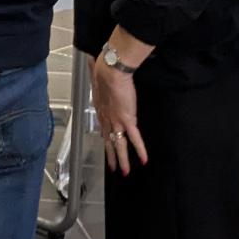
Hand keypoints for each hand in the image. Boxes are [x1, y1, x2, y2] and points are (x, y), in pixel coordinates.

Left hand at [90, 53, 147, 175]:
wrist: (110, 71)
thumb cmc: (104, 71)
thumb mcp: (98, 78)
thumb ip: (98, 77)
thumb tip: (94, 67)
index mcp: (101, 110)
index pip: (103, 130)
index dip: (105, 140)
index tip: (107, 147)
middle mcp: (106, 119)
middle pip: (109, 142)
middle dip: (111, 156)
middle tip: (113, 168)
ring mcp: (116, 121)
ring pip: (120, 146)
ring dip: (123, 160)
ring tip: (125, 172)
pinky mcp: (127, 120)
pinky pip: (135, 139)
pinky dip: (140, 150)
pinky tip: (144, 160)